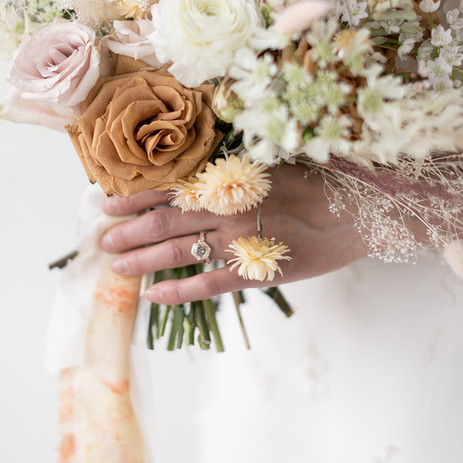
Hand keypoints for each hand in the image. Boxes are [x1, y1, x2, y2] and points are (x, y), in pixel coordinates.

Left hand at [99, 163, 367, 304]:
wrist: (361, 209)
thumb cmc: (318, 180)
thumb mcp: (270, 166)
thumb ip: (232, 175)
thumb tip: (197, 183)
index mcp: (228, 180)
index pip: (168, 191)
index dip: (134, 199)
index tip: (107, 206)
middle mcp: (227, 209)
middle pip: (163, 223)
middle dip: (128, 233)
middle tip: (101, 242)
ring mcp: (240, 242)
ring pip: (177, 253)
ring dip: (142, 261)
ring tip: (116, 268)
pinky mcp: (257, 271)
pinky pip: (208, 285)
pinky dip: (178, 292)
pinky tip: (154, 296)